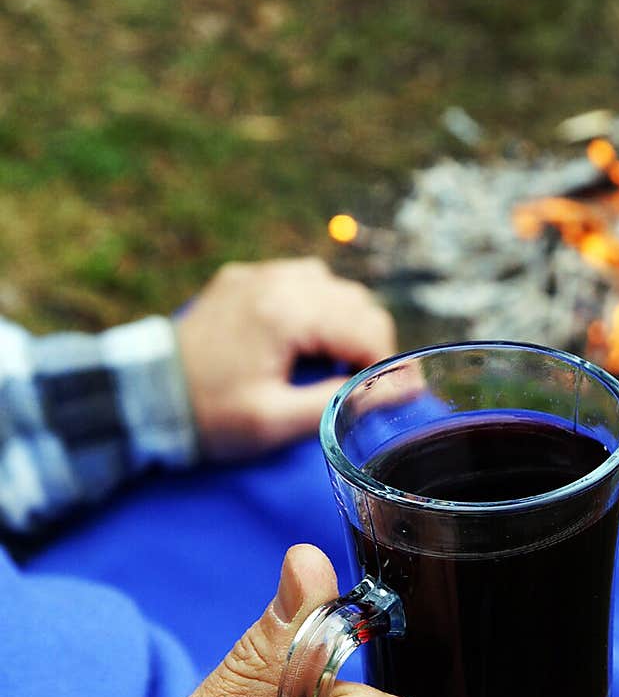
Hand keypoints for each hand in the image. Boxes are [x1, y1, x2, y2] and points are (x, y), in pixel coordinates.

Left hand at [175, 258, 395, 457]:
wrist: (143, 396)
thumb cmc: (208, 415)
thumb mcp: (275, 422)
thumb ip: (340, 402)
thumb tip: (398, 389)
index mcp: (287, 312)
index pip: (367, 328)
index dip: (387, 365)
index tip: (392, 396)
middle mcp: (276, 281)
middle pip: (357, 301)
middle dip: (367, 344)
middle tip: (358, 385)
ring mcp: (258, 275)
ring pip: (332, 286)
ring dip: (343, 323)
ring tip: (330, 365)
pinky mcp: (243, 279)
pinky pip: (299, 281)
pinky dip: (315, 308)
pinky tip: (302, 341)